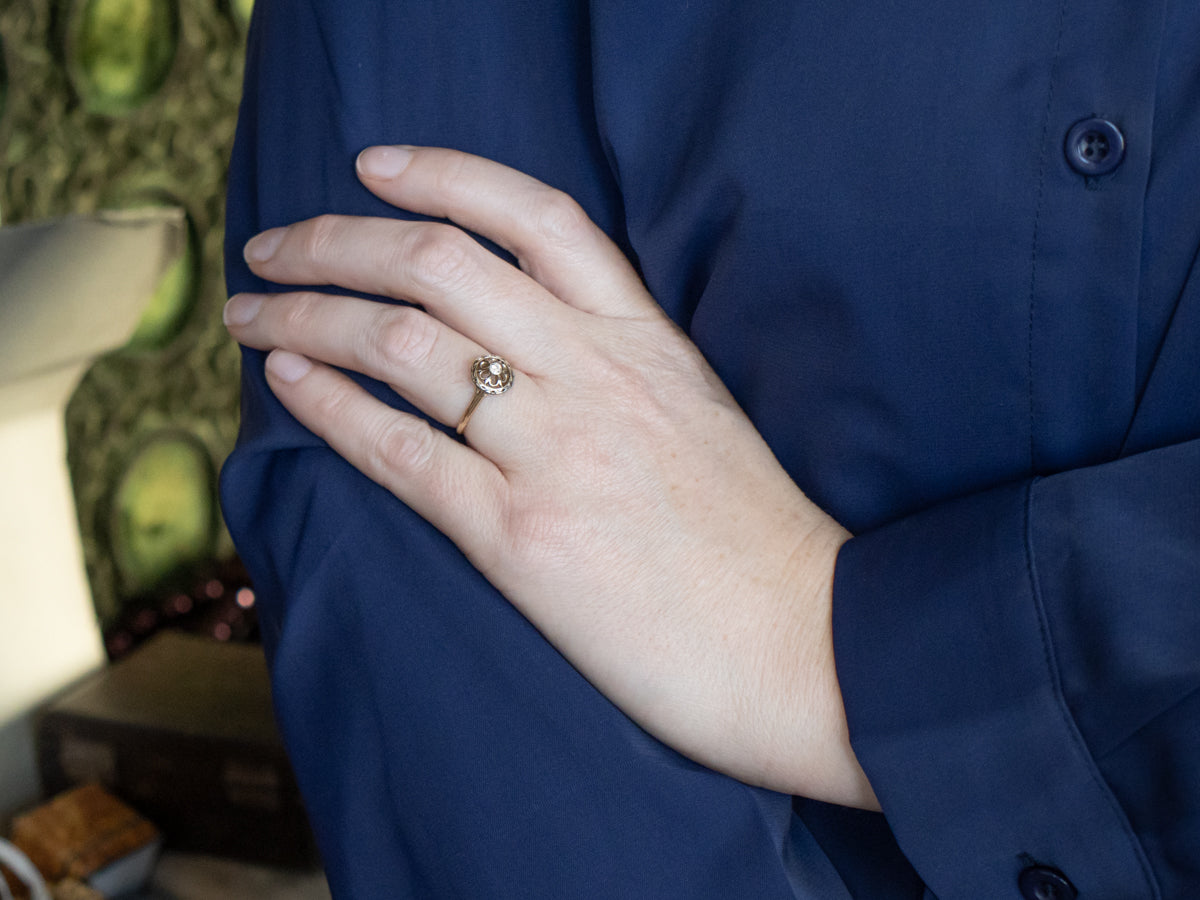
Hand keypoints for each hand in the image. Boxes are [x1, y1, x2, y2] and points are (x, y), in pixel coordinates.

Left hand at [224, 146, 877, 809]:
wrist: (800, 642)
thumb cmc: (752, 537)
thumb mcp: (697, 411)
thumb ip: (617, 362)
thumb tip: (519, 341)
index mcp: (645, 339)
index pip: (536, 217)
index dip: (443, 175)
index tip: (373, 168)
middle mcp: (594, 374)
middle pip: (439, 264)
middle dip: (336, 240)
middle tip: (273, 244)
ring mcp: (555, 452)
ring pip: (402, 344)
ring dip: (305, 315)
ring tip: (249, 313)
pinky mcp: (520, 538)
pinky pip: (401, 450)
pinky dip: (329, 404)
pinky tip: (286, 379)